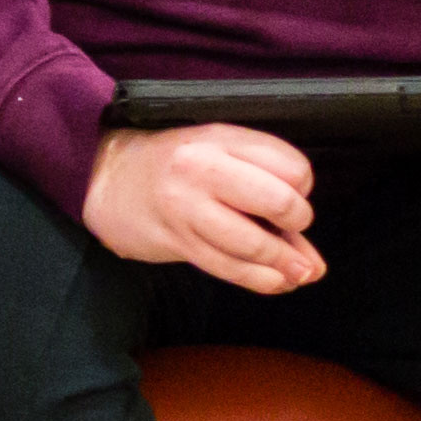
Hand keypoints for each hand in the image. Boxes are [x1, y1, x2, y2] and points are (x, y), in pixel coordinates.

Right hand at [84, 120, 320, 291]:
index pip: (290, 166)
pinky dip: (259, 280)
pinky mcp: (175, 238)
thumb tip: (313, 262)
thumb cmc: (174, 165)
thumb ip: (268, 190)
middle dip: (297, 222)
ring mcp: (185, 207)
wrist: (106, 178)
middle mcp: (201, 169)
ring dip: (284, 264)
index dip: (302, 185)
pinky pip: (228, 267)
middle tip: (291, 226)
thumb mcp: (218, 154)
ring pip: (253, 244)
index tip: (291, 192)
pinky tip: (274, 281)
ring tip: (297, 271)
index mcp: (218, 139)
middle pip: (278, 202)